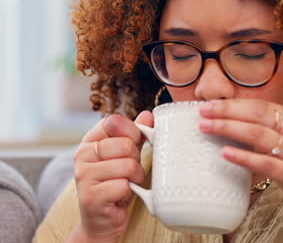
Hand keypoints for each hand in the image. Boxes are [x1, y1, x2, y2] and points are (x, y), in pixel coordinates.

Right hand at [69, 111, 152, 241]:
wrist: (102, 220)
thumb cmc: (115, 184)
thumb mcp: (126, 156)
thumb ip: (135, 135)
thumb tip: (148, 115)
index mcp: (90, 141)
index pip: (114, 122)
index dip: (132, 132)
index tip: (133, 144)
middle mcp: (82, 155)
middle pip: (125, 145)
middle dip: (136, 160)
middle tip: (129, 172)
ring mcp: (84, 176)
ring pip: (128, 165)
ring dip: (135, 178)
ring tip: (126, 184)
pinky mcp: (91, 196)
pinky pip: (125, 186)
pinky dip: (129, 192)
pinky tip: (120, 196)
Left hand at [198, 99, 282, 225]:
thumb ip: (278, 136)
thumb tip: (243, 131)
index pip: (263, 106)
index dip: (236, 104)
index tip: (214, 104)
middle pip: (258, 115)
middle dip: (227, 111)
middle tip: (203, 111)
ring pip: (258, 134)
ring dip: (229, 128)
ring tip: (206, 127)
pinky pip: (265, 163)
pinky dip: (243, 157)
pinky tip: (225, 153)